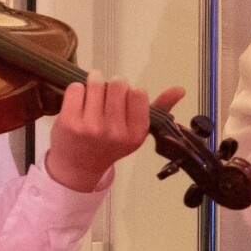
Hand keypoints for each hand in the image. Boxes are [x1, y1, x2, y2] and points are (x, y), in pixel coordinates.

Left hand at [43, 77, 186, 192]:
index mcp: (135, 134)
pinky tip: (78, 103)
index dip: (128, 93)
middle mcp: (115, 132)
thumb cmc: (109, 144)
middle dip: (111, 85)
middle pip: (118, 84)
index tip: (122, 102)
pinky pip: (75, 88)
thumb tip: (181, 89)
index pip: (138, 93)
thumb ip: (159, 109)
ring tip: (91, 97)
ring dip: (93, 84)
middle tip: (105, 97)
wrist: (78, 167)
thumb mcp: (136, 131)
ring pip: (96, 83)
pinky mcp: (69, 122)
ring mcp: (91, 127)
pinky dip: (76, 90)